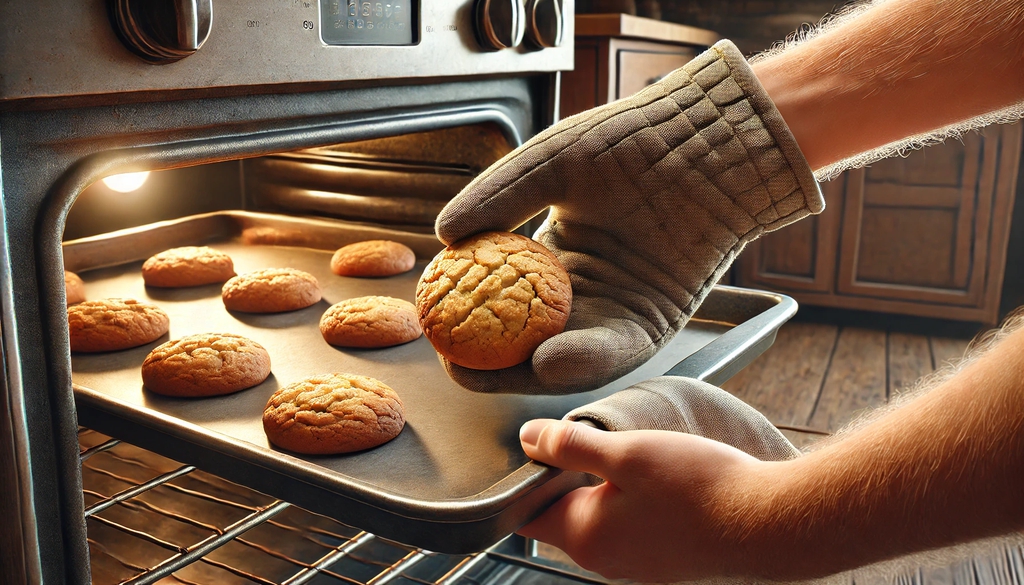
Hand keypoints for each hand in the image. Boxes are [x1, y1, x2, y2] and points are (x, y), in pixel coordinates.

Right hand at [436, 40, 821, 393]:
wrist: (704, 141)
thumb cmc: (631, 139)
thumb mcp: (549, 163)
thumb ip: (499, 198)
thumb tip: (442, 234)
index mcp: (553, 253)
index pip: (502, 295)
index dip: (468, 312)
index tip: (434, 322)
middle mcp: (582, 287)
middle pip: (528, 336)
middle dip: (490, 361)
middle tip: (455, 368)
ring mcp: (616, 307)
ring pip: (568, 351)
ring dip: (529, 371)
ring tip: (488, 375)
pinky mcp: (653, 321)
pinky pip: (614, 347)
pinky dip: (584, 358)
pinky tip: (549, 361)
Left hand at [517, 419, 772, 581]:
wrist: (769, 524)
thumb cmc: (702, 490)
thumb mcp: (628, 453)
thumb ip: (572, 446)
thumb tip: (530, 439)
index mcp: (585, 536)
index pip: (526, 513)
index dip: (526, 477)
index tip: (541, 445)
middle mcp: (605, 560)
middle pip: (562, 514)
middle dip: (568, 477)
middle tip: (595, 441)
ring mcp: (636, 564)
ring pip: (599, 518)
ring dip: (605, 487)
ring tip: (633, 457)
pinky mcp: (663, 559)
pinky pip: (631, 527)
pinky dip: (634, 501)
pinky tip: (660, 481)